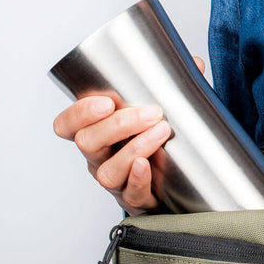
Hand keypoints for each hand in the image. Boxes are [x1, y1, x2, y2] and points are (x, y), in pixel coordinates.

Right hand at [53, 56, 205, 214]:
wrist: (176, 186)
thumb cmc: (157, 143)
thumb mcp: (158, 114)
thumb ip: (172, 89)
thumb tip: (195, 63)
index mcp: (95, 133)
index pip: (68, 125)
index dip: (78, 113)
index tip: (105, 102)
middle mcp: (98, 158)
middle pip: (88, 143)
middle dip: (118, 125)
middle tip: (152, 112)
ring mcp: (115, 181)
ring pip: (108, 171)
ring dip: (133, 149)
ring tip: (161, 132)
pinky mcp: (135, 200)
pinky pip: (130, 195)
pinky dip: (137, 180)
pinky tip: (147, 167)